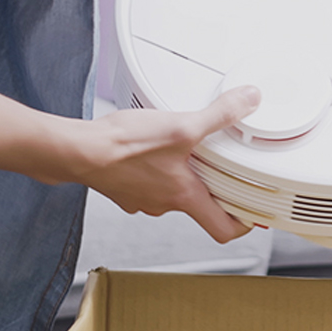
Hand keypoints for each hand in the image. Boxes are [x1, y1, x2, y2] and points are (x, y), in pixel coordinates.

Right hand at [65, 86, 261, 241]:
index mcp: (185, 196)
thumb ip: (219, 115)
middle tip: (223, 166)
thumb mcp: (182, 126)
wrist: (78, 150)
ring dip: (182, 173)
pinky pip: (150, 181)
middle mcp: (164, 204)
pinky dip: (157, 168)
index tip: (253, 213)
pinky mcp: (124, 188)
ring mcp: (142, 198)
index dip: (243, 223)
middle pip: (199, 206)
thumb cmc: (123, 147)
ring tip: (186, 149)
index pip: (224, 229)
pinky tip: (154, 147)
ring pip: (173, 191)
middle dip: (212, 185)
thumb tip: (248, 101)